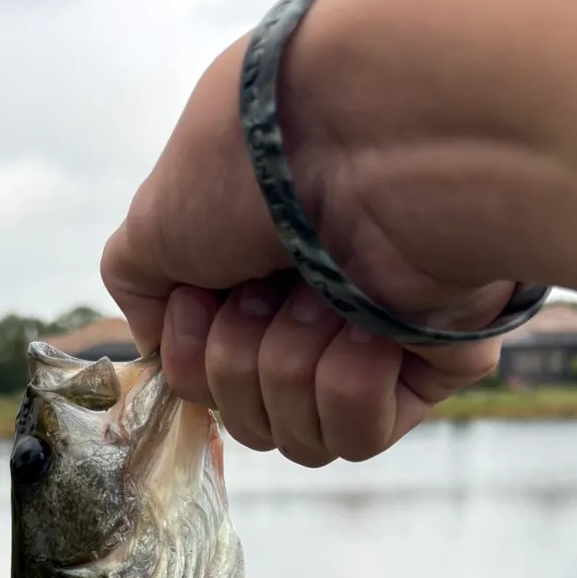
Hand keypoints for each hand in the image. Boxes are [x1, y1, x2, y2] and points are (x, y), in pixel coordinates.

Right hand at [101, 17, 516, 465]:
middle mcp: (314, 314)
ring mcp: (375, 343)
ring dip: (288, 363)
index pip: (207, 384)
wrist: (362, 137)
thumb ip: (140, 286)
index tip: (201, 297)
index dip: (192, 358)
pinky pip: (360, 434)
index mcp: (256, 281)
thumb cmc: (254, 164)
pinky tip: (365, 324)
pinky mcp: (436, 367)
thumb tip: (162, 342)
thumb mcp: (153, 221)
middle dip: (239, 361)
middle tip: (265, 289)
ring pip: (301, 440)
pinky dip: (347, 382)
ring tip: (320, 296)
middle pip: (250, 422)